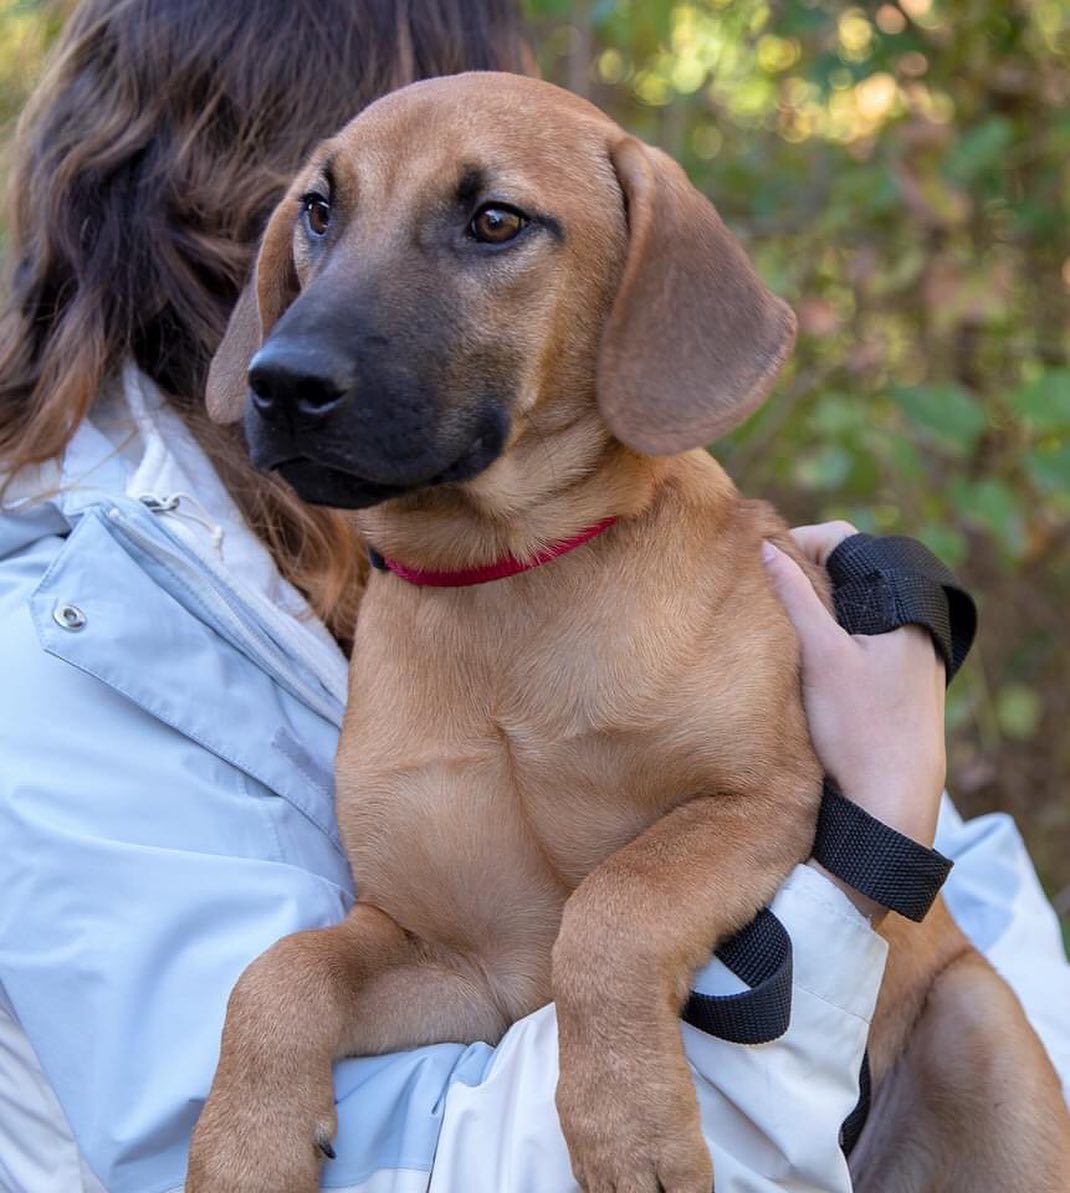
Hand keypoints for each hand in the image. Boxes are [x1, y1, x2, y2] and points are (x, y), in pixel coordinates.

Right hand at [761, 520, 945, 864]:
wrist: (891, 805)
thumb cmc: (859, 730)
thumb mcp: (819, 655)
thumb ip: (793, 596)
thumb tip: (766, 548)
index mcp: (902, 606)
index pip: (845, 543)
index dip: (800, 544)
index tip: (763, 565)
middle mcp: (909, 625)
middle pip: (845, 575)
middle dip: (801, 580)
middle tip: (764, 597)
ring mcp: (902, 655)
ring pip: (846, 610)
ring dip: (811, 613)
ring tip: (778, 630)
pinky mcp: (891, 683)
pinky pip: (852, 641)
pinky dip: (823, 642)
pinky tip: (799, 665)